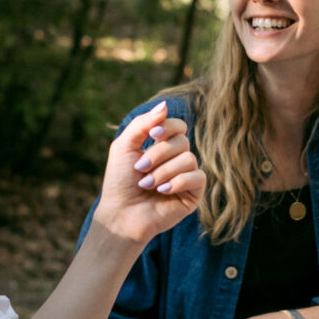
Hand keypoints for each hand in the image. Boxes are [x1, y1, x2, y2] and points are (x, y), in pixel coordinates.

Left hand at [92, 101, 204, 245]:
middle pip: (182, 141)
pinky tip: (162, 191)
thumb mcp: (124, 146)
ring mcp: (187, 176)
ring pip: (189, 159)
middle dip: (158, 153)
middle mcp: (177, 159)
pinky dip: (178, 182)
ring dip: (164, 171)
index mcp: (163, 146)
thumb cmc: (120, 181)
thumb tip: (164, 105)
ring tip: (147, 184)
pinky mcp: (194, 193)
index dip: (167, 127)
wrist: (121, 213)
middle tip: (140, 168)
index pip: (178, 126)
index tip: (152, 134)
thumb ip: (142, 123)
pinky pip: (198, 177)